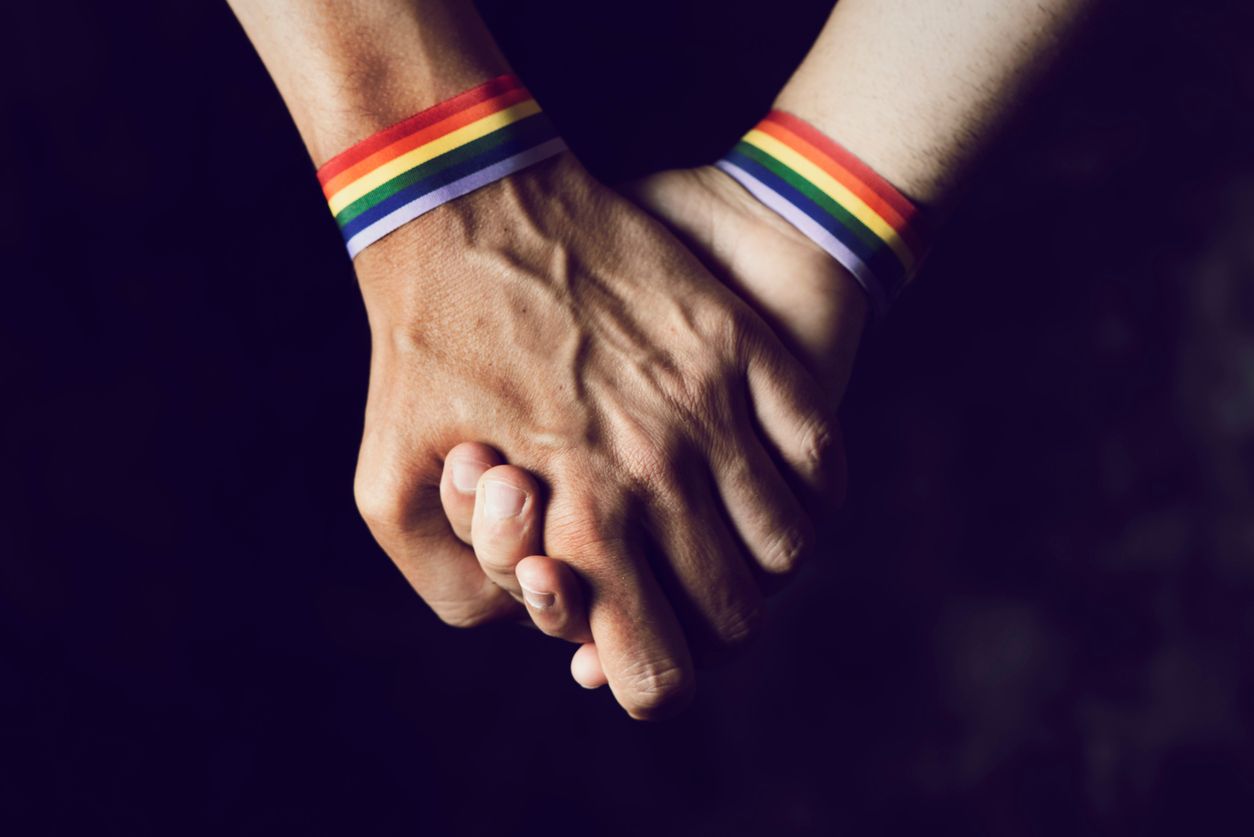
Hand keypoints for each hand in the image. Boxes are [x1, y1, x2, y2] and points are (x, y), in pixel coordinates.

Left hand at [352, 153, 840, 717]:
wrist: (464, 206)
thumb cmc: (418, 353)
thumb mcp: (386, 492)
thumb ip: (458, 590)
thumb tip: (540, 627)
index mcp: (578, 521)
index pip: (658, 674)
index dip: (648, 685)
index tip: (635, 658)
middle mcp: (658, 474)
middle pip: (734, 616)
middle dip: (702, 630)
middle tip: (671, 595)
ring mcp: (711, 407)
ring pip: (786, 548)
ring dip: (757, 566)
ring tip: (719, 541)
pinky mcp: (741, 348)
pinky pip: (820, 459)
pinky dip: (808, 495)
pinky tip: (769, 487)